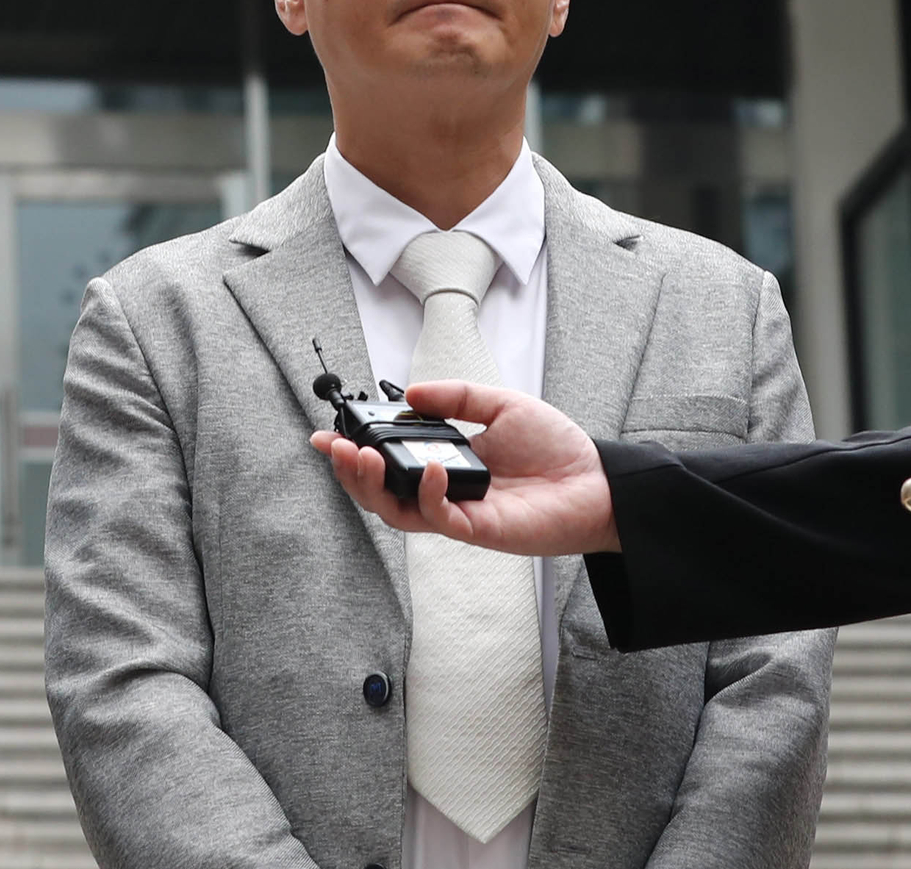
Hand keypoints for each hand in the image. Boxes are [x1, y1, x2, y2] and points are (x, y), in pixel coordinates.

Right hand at [310, 380, 619, 555]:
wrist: (600, 482)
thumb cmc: (557, 450)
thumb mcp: (500, 405)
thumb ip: (456, 398)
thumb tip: (411, 395)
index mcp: (444, 464)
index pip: (387, 463)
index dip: (352, 453)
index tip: (327, 434)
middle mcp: (443, 493)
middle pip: (379, 494)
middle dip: (350, 472)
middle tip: (337, 447)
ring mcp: (459, 514)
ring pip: (397, 512)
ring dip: (373, 486)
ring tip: (362, 458)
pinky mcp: (480, 530)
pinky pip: (441, 519)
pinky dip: (427, 494)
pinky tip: (431, 468)